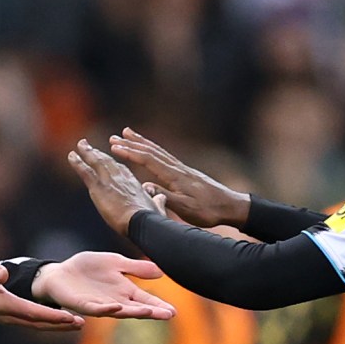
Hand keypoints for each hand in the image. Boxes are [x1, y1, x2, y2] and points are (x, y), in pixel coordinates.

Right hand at [0, 261, 81, 330]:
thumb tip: (3, 274)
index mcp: (2, 305)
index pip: (33, 313)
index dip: (53, 316)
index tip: (70, 317)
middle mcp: (6, 315)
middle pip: (38, 324)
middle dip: (60, 325)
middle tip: (81, 324)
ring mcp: (5, 317)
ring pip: (34, 325)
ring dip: (55, 326)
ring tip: (75, 324)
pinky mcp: (5, 315)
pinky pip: (29, 322)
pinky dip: (44, 322)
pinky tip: (55, 320)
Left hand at [31, 251, 174, 320]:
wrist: (61, 272)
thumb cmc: (88, 270)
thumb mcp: (115, 263)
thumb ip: (135, 268)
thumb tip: (161, 272)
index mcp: (124, 291)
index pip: (145, 300)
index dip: (158, 305)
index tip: (173, 311)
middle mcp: (114, 301)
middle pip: (136, 308)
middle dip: (152, 311)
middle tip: (167, 315)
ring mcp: (99, 304)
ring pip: (119, 311)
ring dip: (133, 312)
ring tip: (149, 312)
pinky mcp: (82, 304)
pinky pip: (95, 308)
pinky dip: (106, 308)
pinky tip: (116, 307)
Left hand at [68, 141, 167, 235]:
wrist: (142, 221)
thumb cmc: (151, 219)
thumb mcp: (157, 207)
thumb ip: (157, 201)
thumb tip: (161, 198)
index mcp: (134, 183)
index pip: (121, 169)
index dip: (113, 163)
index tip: (108, 156)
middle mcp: (121, 177)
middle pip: (107, 161)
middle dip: (98, 153)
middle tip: (90, 145)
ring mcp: (109, 181)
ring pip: (96, 162)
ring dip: (86, 152)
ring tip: (80, 144)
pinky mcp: (99, 188)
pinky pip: (85, 171)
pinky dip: (77, 163)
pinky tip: (71, 156)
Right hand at [108, 127, 247, 228]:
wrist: (229, 206)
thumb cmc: (208, 210)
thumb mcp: (185, 208)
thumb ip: (165, 196)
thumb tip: (144, 186)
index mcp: (175, 176)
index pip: (149, 161)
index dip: (131, 153)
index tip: (115, 147)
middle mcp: (177, 168)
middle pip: (152, 151)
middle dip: (132, 143)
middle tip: (114, 136)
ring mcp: (182, 168)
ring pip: (158, 151)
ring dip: (141, 142)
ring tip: (128, 133)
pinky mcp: (185, 171)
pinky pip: (164, 156)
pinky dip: (153, 149)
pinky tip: (148, 149)